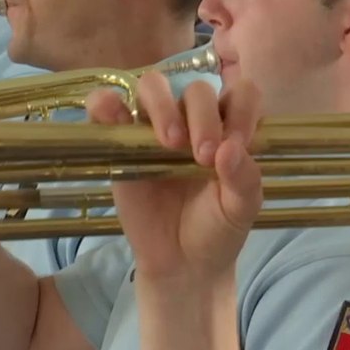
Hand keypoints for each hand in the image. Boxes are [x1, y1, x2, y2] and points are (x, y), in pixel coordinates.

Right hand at [85, 74, 263, 282]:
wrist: (180, 263)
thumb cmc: (216, 230)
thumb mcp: (241, 209)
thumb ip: (244, 179)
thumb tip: (230, 149)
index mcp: (228, 129)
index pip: (240, 93)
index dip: (242, 110)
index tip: (239, 143)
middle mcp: (191, 120)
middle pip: (196, 90)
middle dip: (203, 116)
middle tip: (202, 156)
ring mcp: (152, 128)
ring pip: (152, 86)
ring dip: (162, 106)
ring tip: (168, 143)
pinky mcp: (118, 140)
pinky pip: (104, 106)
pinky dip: (105, 103)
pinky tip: (116, 118)